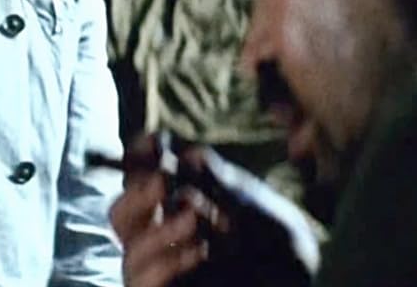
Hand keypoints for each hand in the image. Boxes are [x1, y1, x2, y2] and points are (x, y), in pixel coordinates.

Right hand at [107, 133, 317, 286]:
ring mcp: (158, 272)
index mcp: (171, 207)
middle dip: (137, 196)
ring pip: (131, 251)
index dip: (137, 159)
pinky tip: (200, 250)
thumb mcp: (245, 198)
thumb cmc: (272, 235)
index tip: (153, 143)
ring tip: (193, 218)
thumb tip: (182, 152)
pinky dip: (171, 263)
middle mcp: (157, 239)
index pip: (136, 180)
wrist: (296, 273)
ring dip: (161, 231)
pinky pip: (147, 282)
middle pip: (119, 215)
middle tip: (162, 181)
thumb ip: (212, 177)